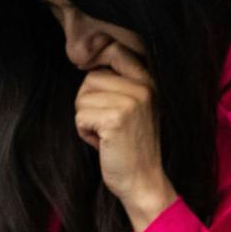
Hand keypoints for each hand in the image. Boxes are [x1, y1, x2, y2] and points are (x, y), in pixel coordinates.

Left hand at [74, 41, 176, 231]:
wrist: (142, 180)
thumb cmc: (129, 145)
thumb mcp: (131, 105)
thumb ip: (116, 80)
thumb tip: (86, 50)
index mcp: (150, 82)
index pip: (115, 50)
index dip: (96, 61)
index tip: (97, 84)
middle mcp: (145, 88)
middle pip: (91, 77)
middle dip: (89, 102)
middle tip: (108, 123)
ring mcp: (132, 102)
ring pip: (82, 98)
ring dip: (86, 118)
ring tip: (107, 133)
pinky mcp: (116, 119)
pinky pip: (80, 116)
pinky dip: (85, 133)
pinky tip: (103, 143)